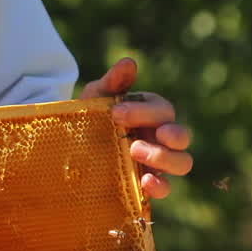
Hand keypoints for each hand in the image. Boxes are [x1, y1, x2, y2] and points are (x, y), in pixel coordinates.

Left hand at [81, 57, 192, 200]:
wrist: (69, 146)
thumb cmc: (90, 116)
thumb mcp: (97, 97)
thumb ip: (113, 82)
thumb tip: (129, 62)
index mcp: (153, 114)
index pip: (163, 111)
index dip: (144, 112)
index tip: (116, 113)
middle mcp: (161, 138)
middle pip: (182, 136)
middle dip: (168, 135)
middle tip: (136, 137)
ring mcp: (158, 162)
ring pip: (182, 162)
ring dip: (164, 158)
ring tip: (135, 152)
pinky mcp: (148, 184)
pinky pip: (166, 188)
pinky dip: (161, 186)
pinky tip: (145, 182)